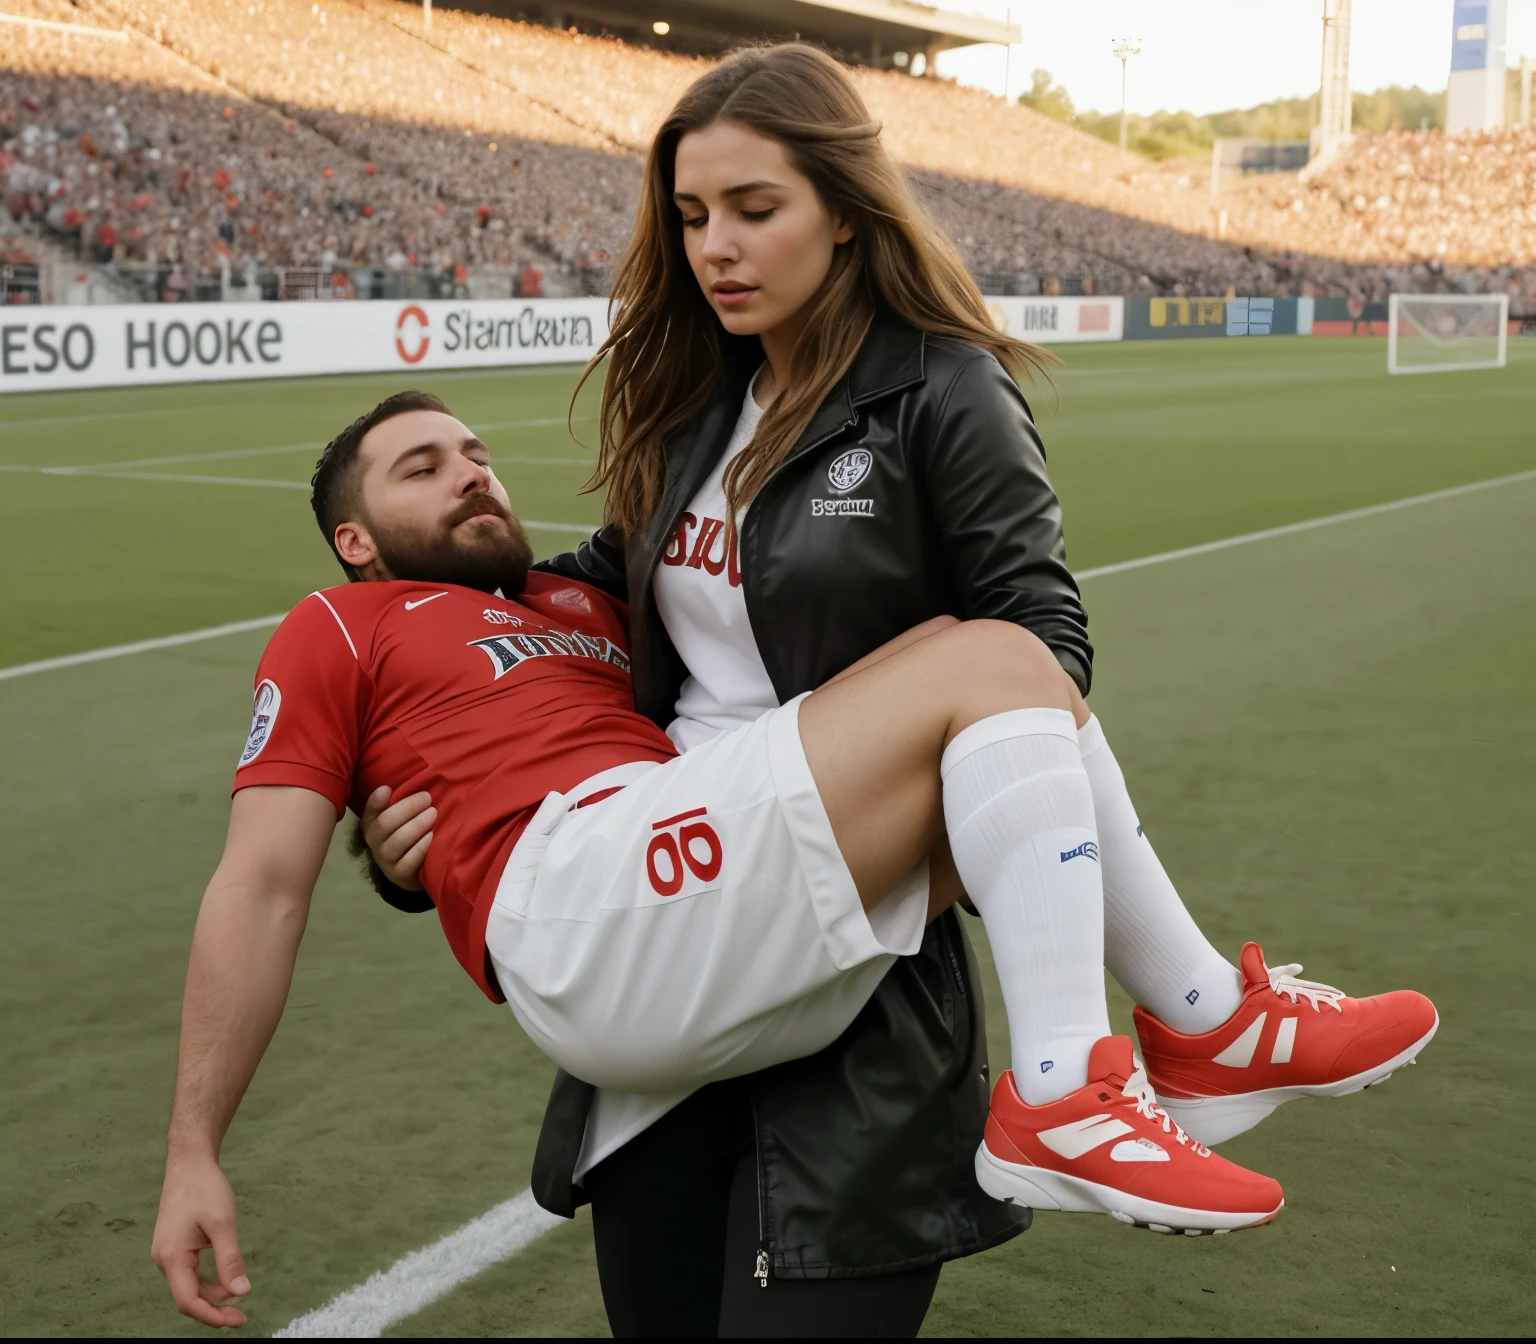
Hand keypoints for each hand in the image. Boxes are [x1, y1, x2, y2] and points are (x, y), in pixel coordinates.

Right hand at [151, 1152, 250, 1327]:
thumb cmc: (205, 1189)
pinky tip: (226, 1281)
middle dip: (214, 1310)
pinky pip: (190, 1273)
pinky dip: (207, 1281)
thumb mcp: (223, 1224)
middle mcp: (164, 1259)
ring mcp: (168, 1253)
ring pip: (189, 1286)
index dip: (212, 1316)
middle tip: (242, 1317)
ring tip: (238, 1299)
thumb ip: (230, 1260)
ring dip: (212, 1296)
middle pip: (188, 1297)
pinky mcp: (175, 1246)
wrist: (189, 1162)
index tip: (238, 1321)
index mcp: (171, 1257)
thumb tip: (242, 1293)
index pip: (188, 1301)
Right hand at [362, 786, 435, 891]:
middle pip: (385, 823)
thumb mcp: (403, 816)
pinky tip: (432, 836)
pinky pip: (408, 861)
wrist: (414, 869)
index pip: (369, 811)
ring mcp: (385, 860)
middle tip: (427, 798)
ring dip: (417, 825)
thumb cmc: (410, 832)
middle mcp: (374, 841)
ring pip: (397, 841)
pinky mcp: (399, 875)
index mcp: (371, 823)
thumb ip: (400, 801)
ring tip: (433, 813)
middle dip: (408, 808)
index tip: (387, 789)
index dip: (375, 801)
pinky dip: (421, 847)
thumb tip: (389, 787)